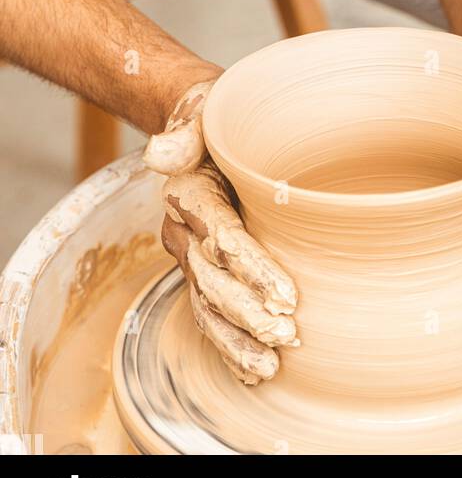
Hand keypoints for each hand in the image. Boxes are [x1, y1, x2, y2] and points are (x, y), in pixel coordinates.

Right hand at [143, 79, 298, 384]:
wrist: (200, 119)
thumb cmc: (215, 111)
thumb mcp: (204, 107)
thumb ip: (185, 132)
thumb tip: (157, 154)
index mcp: (189, 194)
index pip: (221, 237)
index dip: (251, 269)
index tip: (286, 295)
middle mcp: (184, 230)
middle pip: (213, 282)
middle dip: (248, 314)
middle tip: (287, 336)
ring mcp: (190, 252)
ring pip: (207, 306)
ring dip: (236, 339)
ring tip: (270, 366)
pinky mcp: (201, 266)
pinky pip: (208, 310)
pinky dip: (228, 342)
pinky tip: (252, 370)